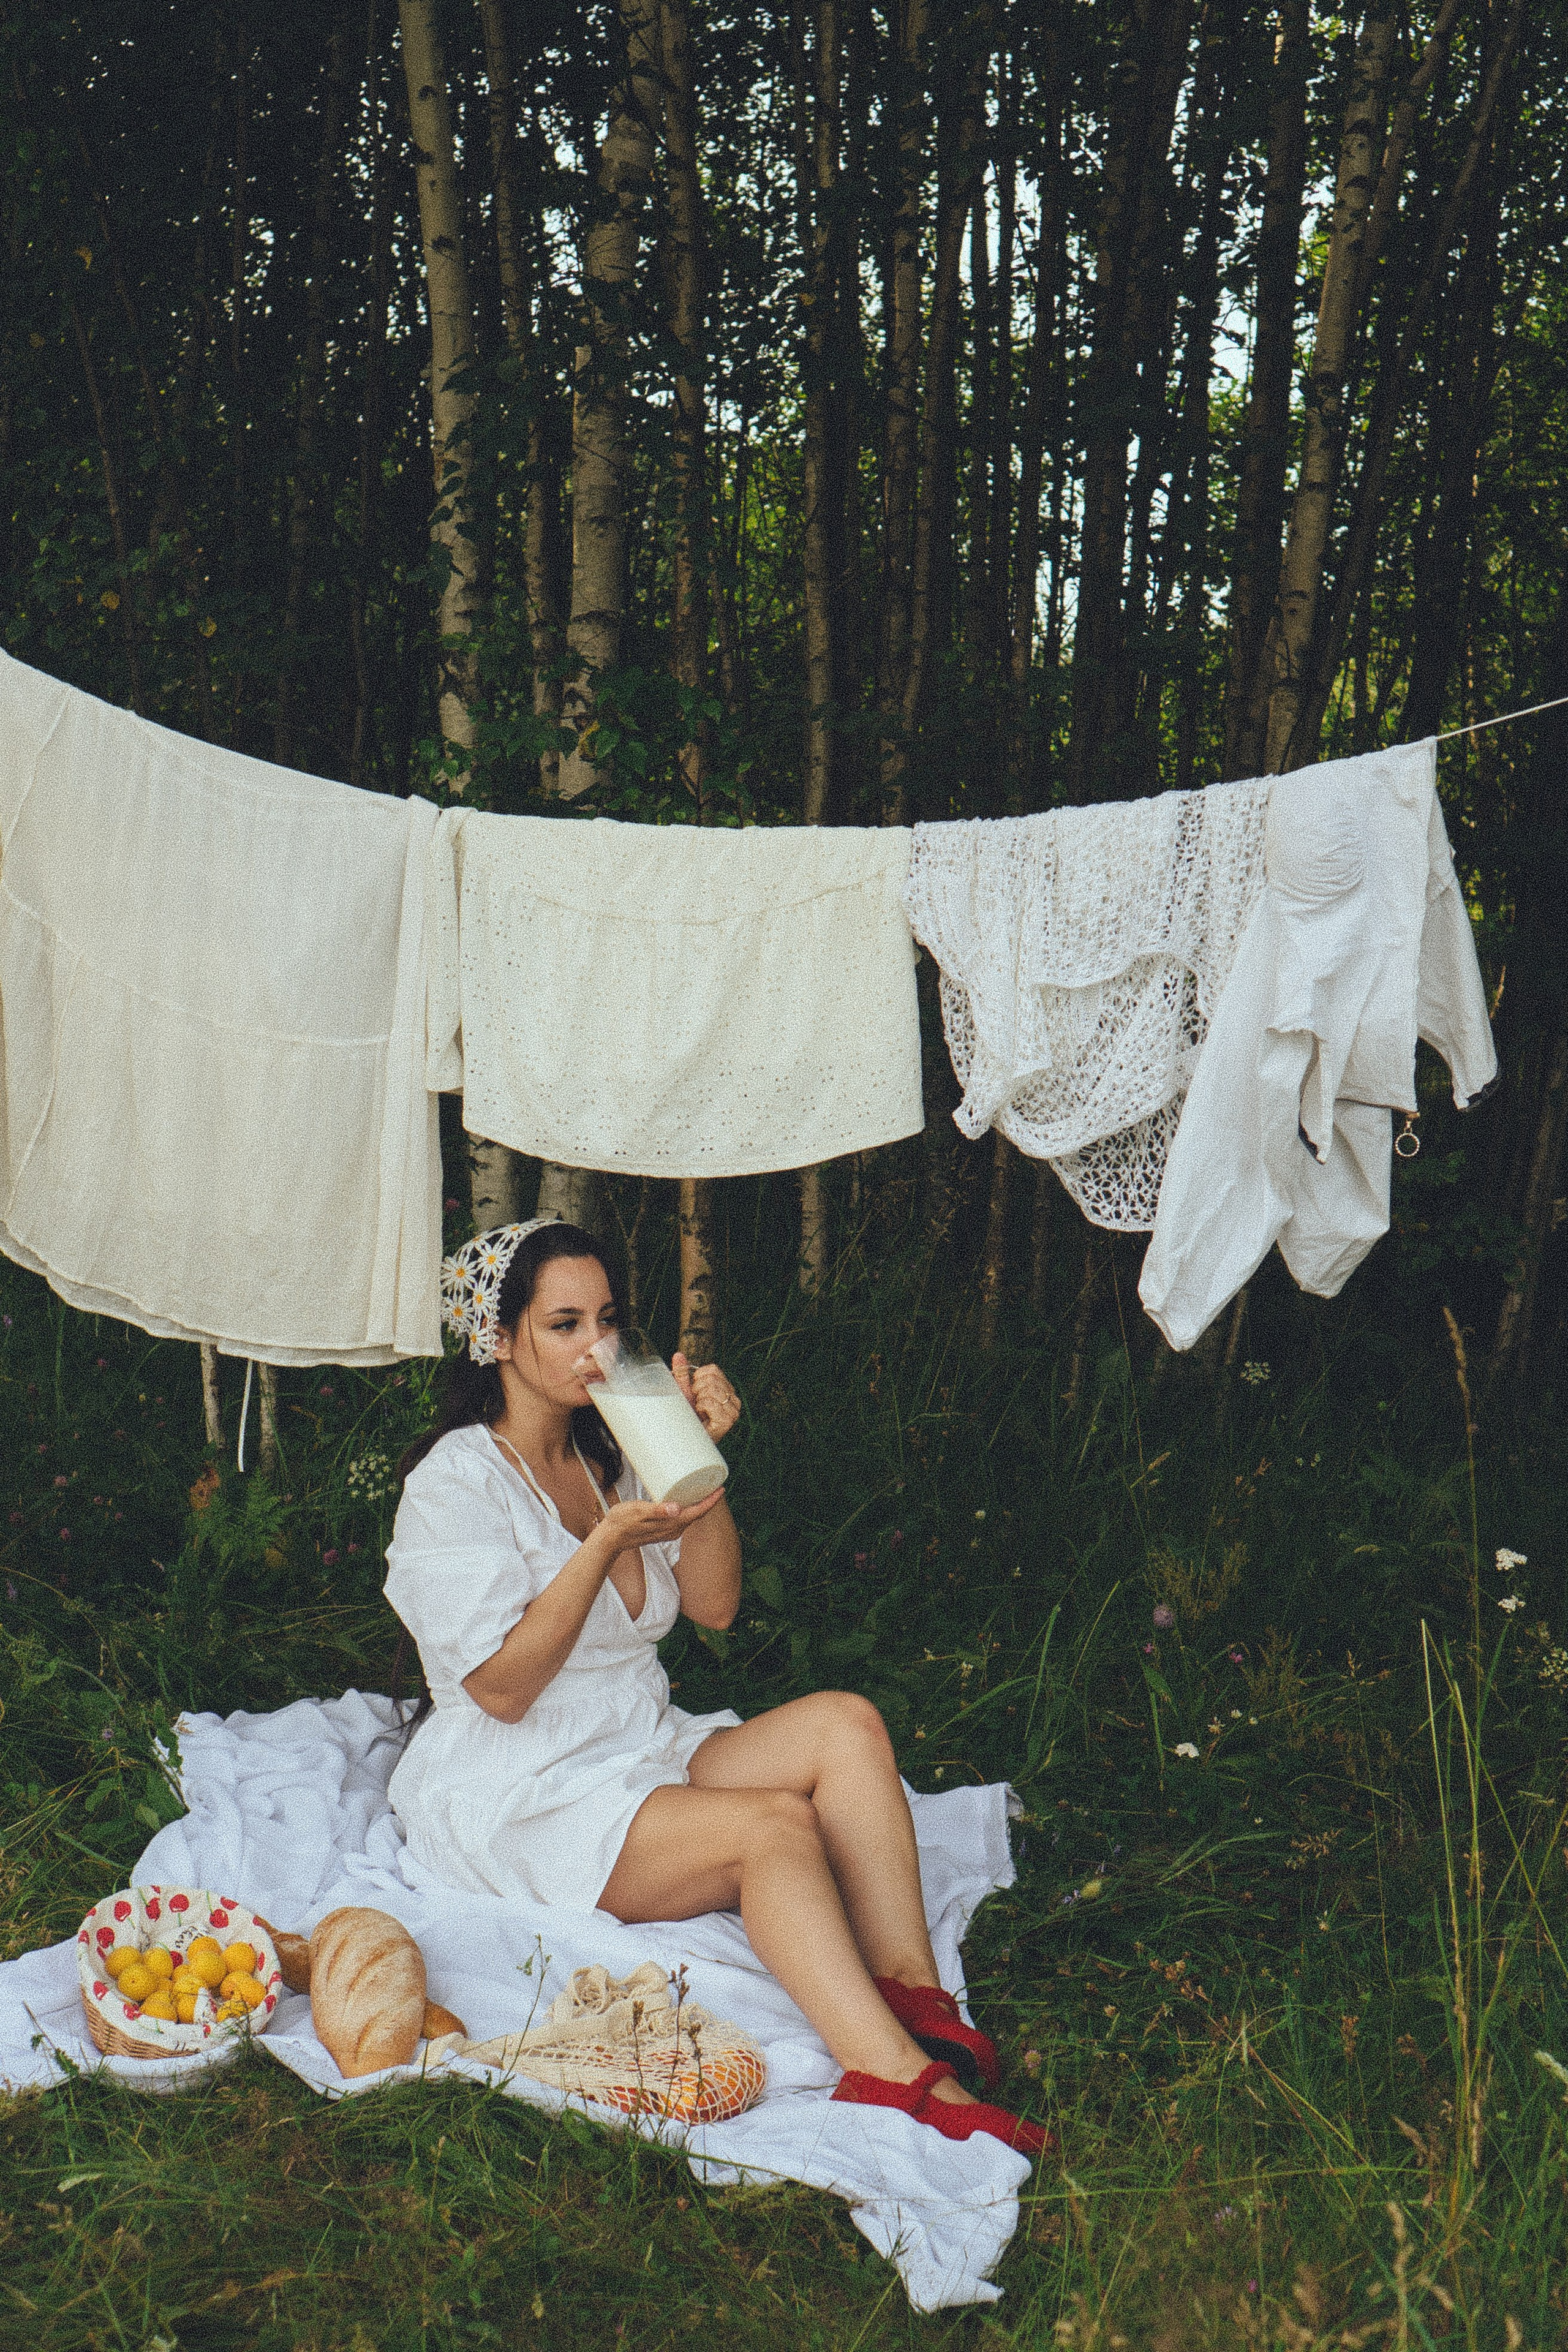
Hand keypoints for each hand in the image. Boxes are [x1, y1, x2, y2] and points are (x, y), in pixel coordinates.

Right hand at [598, 1486, 727, 1554]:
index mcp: (671, 1525)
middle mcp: (674, 1530)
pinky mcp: (663, 1529)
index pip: (698, 1512)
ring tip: (703, 1488)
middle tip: (714, 1482)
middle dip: (708, 1500)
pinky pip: (682, 1518)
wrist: (611, 1538)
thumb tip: (676, 1509)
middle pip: (697, 1514)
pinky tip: (685, 1499)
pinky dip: (688, 1508)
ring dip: (699, 1504)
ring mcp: (669, 1531)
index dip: (711, 1500)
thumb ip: (657, 1510)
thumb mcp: (638, 1512)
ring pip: (690, 1517)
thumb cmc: (622, 1523)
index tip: (721, 1488)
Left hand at [672, 1354, 741, 1440]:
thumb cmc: (688, 1418)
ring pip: (711, 1389)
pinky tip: (703, 1417)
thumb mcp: (684, 1393)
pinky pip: (710, 1402)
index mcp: (726, 1389)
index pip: (713, 1370)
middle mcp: (733, 1399)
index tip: (695, 1393)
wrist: (686, 1441)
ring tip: (700, 1412)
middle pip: (711, 1378)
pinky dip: (701, 1408)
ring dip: (699, 1400)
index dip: (697, 1379)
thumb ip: (683, 1374)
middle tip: (697, 1405)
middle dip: (697, 1390)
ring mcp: (733, 1410)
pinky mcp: (727, 1421)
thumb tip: (678, 1355)